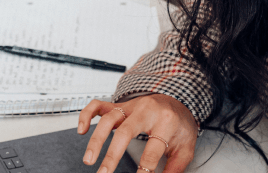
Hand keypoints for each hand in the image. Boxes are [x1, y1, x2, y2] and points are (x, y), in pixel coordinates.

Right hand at [78, 94, 197, 172]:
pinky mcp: (121, 105)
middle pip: (125, 131)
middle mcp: (146, 111)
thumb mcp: (185, 148)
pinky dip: (87, 115)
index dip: (144, 170)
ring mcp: (131, 106)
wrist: (178, 101)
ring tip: (89, 160)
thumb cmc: (180, 125)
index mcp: (165, 121)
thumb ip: (174, 168)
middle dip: (112, 155)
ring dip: (96, 140)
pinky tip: (82, 130)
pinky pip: (99, 105)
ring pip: (108, 119)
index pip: (152, 150)